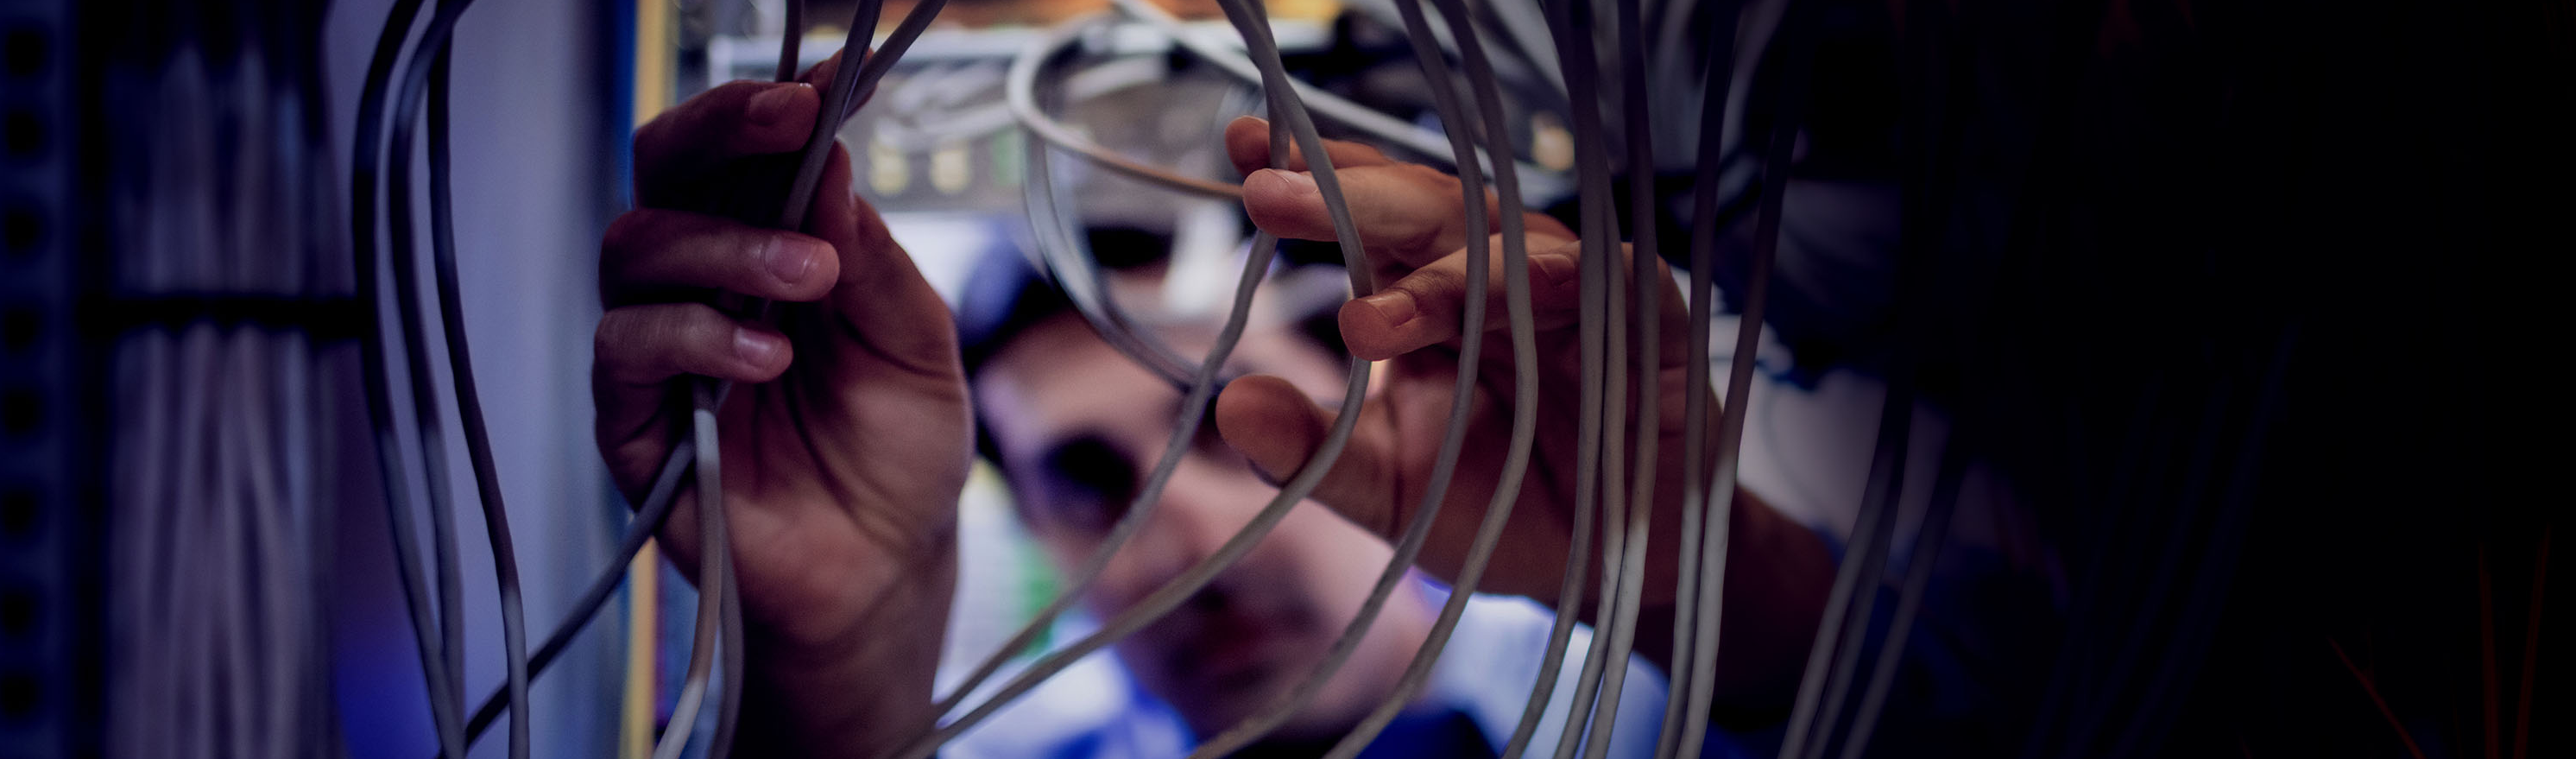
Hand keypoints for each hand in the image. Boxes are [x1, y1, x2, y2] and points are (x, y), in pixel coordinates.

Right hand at [593, 51, 965, 753]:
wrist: (886, 571)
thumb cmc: (897, 453)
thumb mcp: (917, 345)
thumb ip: (872, 259)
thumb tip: (832, 160)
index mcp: (768, 246)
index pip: (737, 153)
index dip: (765, 110)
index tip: (818, 86)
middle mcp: (701, 283)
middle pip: (663, 173)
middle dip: (720, 134)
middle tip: (793, 125)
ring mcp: (662, 349)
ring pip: (637, 249)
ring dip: (726, 244)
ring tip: (812, 278)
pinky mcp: (635, 422)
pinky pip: (626, 350)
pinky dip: (694, 335)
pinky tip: (765, 354)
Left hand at [1210, 117, 1829, 700]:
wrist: (1607, 569)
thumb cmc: (1495, 510)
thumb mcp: (1386, 491)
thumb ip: (1310, 453)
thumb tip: (1228, 405)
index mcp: (1424, 295)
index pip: (1366, 218)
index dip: (1313, 177)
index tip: (1243, 147)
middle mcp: (1493, 274)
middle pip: (1423, 208)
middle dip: (1347, 198)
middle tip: (1270, 196)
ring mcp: (1569, 288)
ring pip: (1504, 242)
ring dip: (1435, 273)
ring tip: (1361, 320)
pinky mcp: (1644, 312)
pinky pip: (1602, 277)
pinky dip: (1548, 283)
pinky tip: (1501, 296)